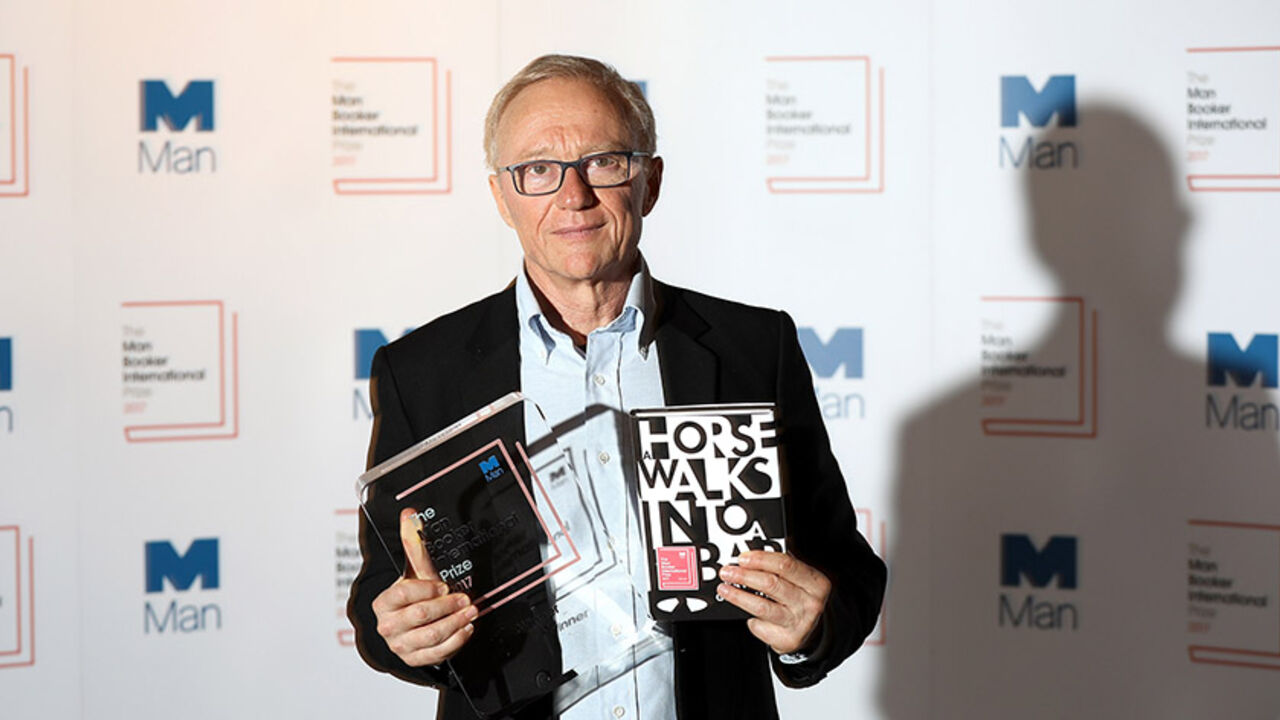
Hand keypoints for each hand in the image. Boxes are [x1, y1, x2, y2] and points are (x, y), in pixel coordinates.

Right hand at [371, 508, 476, 665]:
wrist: (407, 627)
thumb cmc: (412, 596)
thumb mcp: (413, 571)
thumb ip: (413, 544)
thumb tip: (410, 513)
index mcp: (384, 603)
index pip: (403, 593)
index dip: (427, 589)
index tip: (444, 585)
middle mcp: (388, 626)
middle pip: (421, 614)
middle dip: (447, 605)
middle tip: (465, 598)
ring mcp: (401, 645)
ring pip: (432, 634)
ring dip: (456, 622)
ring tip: (471, 610)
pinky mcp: (415, 659)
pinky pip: (438, 652)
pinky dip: (456, 640)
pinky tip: (466, 628)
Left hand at [717, 550, 830, 655]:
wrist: (812, 631)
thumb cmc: (802, 599)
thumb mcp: (802, 579)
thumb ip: (784, 564)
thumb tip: (755, 551)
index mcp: (816, 583)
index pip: (786, 565)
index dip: (761, 560)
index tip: (743, 558)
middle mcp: (811, 604)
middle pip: (771, 585)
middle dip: (745, 576)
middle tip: (728, 572)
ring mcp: (800, 624)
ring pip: (762, 607)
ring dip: (739, 596)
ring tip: (725, 589)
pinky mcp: (787, 640)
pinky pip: (760, 626)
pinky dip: (750, 620)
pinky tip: (747, 614)